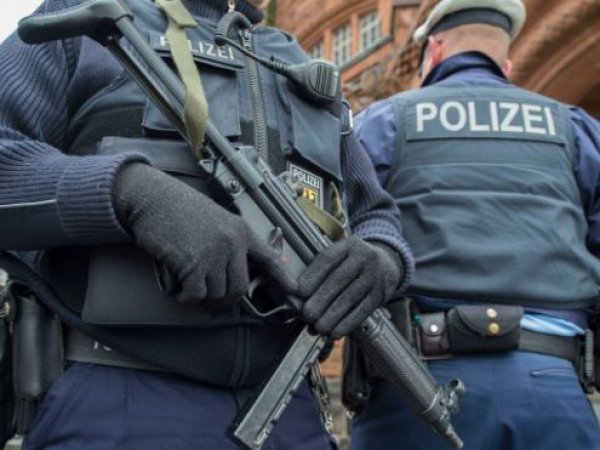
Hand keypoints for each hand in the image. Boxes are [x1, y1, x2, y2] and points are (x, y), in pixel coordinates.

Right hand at [113, 163, 295, 305]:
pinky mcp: (192, 263)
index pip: (268, 257)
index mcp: (241, 231)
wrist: (154, 198)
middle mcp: (232, 243)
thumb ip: (229, 242)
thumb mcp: (216, 219)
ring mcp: (213, 253)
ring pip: (217, 294)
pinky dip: (186, 297)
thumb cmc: (180, 208)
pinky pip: (196, 295)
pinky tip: (178, 289)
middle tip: (211, 298)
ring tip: (189, 285)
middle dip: (225, 299)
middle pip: (239, 288)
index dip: (283, 277)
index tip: (296, 290)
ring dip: (202, 297)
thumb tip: (233, 270)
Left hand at [297, 236, 402, 338]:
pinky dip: (347, 324)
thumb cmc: (354, 262)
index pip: (328, 258)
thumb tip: (297, 292)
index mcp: (349, 245)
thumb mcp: (341, 255)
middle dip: (320, 299)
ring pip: (350, 298)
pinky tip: (334, 332)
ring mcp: (374, 277)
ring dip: (332, 315)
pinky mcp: (380, 295)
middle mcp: (364, 258)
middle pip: (339, 280)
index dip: (313, 275)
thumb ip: (321, 268)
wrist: (387, 264)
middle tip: (306, 314)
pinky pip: (362, 311)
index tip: (299, 291)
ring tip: (318, 327)